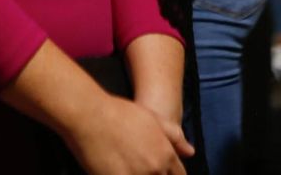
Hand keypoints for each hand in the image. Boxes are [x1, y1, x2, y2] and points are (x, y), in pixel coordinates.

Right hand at [66, 95, 191, 174]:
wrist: (89, 115)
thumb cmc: (119, 112)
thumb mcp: (153, 118)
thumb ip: (174, 136)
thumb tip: (190, 152)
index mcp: (165, 154)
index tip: (160, 171)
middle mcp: (154, 169)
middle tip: (140, 167)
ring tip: (127, 168)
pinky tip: (115, 172)